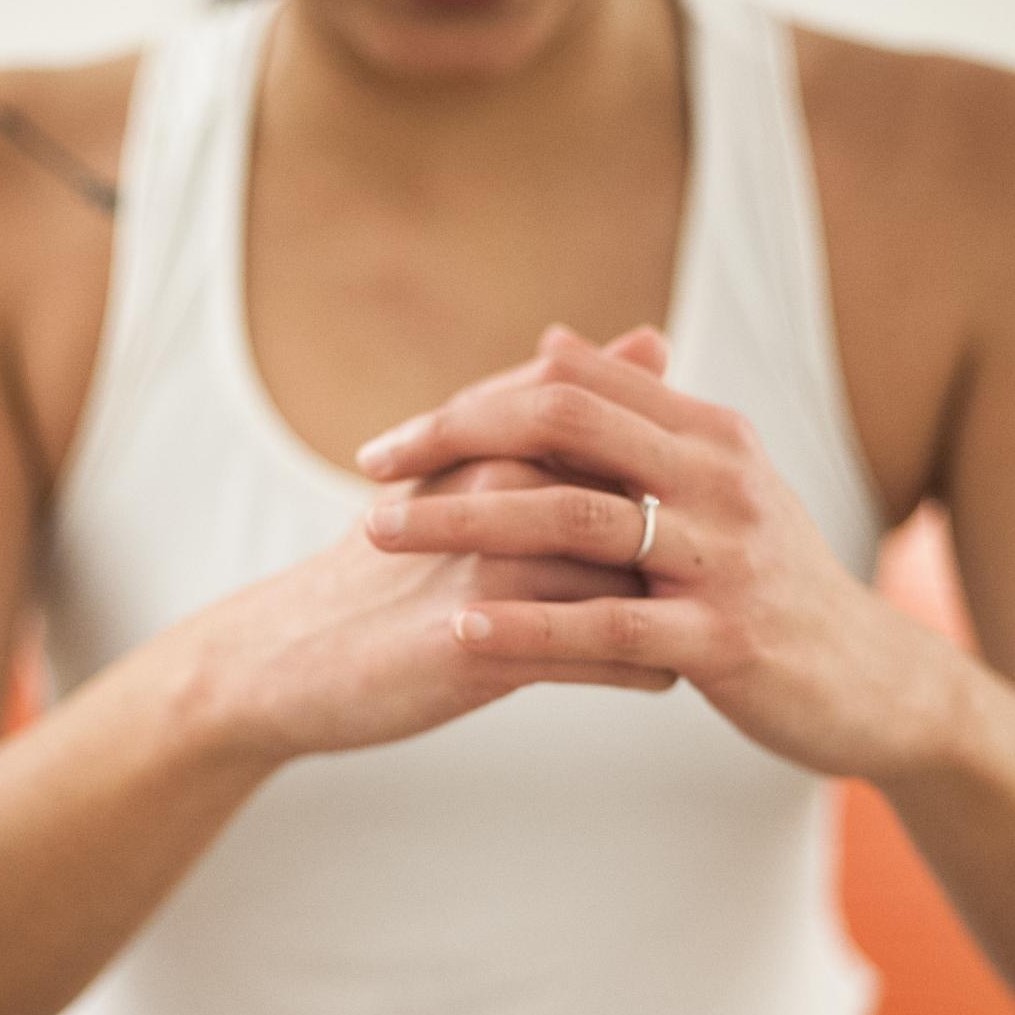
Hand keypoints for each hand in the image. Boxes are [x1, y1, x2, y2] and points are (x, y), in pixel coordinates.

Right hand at [181, 332, 682, 762]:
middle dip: (696, 551)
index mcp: (507, 443)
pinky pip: (602, 655)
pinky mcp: (482, 642)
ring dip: (680, 614)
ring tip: (698, 632)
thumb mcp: (470, 467)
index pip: (634, 448)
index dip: (678, 490)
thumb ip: (558, 406)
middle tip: (723, 585)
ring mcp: (493, 565)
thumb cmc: (391, 561)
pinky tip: (658, 675)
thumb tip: (657, 339)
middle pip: (648, 512)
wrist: (291, 654)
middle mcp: (504, 490)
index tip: (707, 522)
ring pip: (638, 585)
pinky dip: (643, 667)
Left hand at [352, 324, 961, 782]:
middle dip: (454, 440)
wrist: (876, 683)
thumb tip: (551, 343)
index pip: (573, 385)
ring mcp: (724, 559)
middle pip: (564, 427)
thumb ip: (637, 417)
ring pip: (574, 520)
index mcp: (709, 434)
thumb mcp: (716, 486)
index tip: (395, 439)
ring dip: (466, 522)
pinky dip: (527, 625)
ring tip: (384, 535)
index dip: (475, 402)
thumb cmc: (774, 583)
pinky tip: (459, 632)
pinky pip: (608, 626)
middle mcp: (719, 479)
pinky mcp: (725, 640)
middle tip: (368, 470)